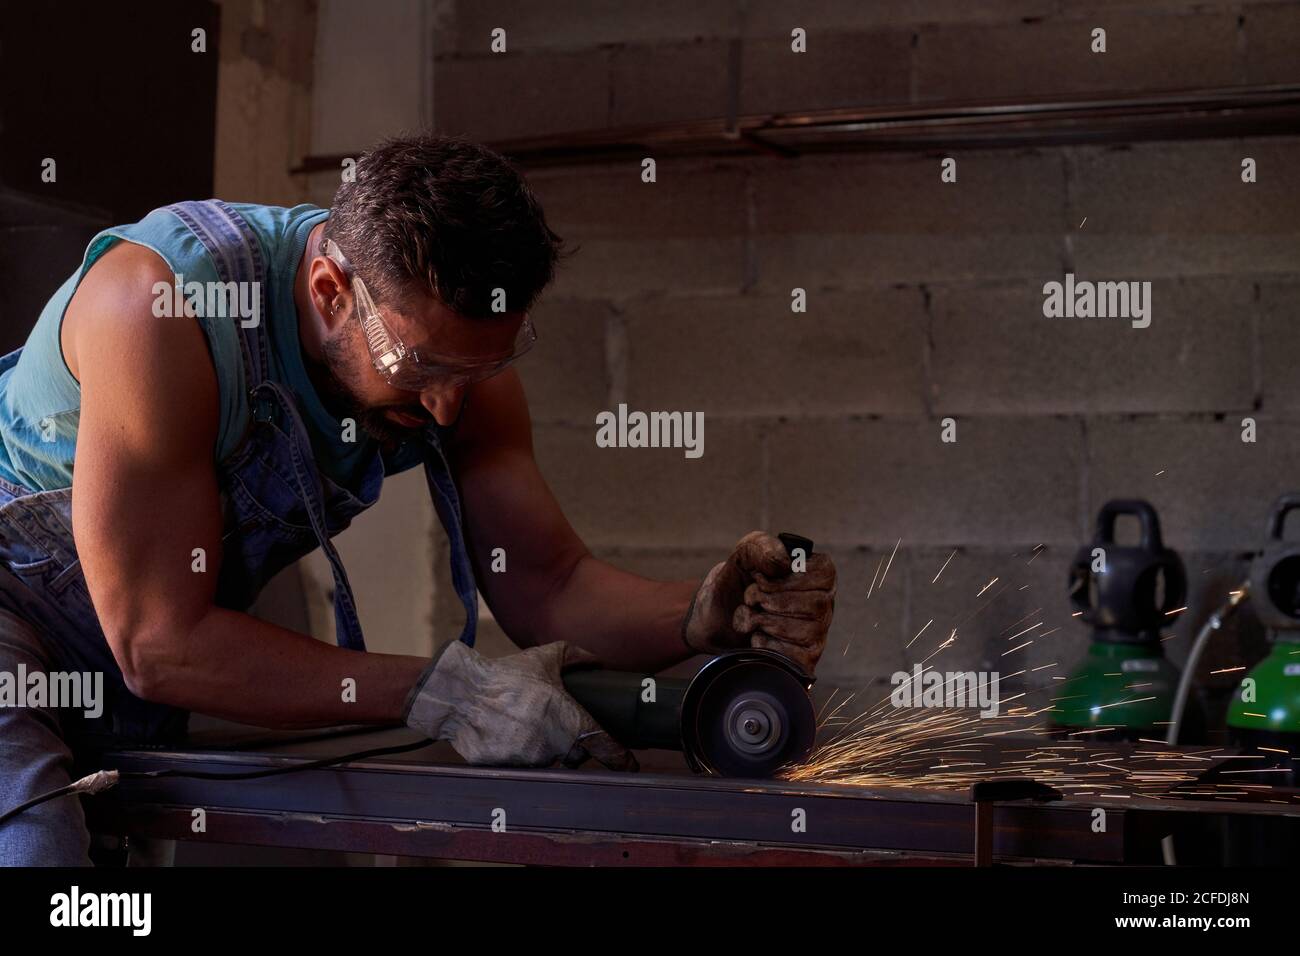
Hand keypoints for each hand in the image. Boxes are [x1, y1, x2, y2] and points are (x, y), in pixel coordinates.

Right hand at [404, 641, 637, 769]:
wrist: (461, 694)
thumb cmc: (505, 675)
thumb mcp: (544, 657)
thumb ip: (576, 657)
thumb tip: (598, 662)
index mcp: (568, 719)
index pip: (604, 746)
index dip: (620, 758)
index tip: (629, 765)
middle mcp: (553, 744)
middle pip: (575, 755)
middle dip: (571, 744)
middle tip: (554, 725)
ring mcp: (530, 760)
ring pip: (549, 762)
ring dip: (545, 749)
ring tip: (526, 725)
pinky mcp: (508, 770)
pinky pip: (524, 767)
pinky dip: (522, 754)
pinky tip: (510, 735)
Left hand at [682, 531, 835, 673]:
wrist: (709, 624)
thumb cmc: (730, 588)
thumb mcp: (739, 559)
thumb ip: (760, 547)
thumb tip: (784, 562)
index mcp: (812, 574)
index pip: (826, 572)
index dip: (790, 577)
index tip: (762, 578)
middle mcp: (821, 603)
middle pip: (817, 603)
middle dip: (772, 600)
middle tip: (750, 598)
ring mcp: (815, 633)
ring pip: (808, 630)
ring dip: (765, 621)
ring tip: (750, 617)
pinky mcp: (803, 659)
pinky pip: (796, 655)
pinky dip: (766, 644)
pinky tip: (756, 638)